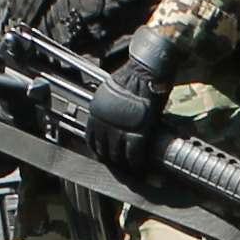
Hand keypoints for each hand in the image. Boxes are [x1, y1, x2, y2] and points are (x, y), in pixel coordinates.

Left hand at [87, 27, 181, 179]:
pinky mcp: (137, 132)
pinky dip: (137, 163)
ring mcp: (119, 129)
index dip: (99, 148)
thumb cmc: (134, 76)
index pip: (91, 138)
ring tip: (128, 169)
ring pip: (117, 155)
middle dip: (110, 159)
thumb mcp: (112, 92)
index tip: (104, 154)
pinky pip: (134, 155)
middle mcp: (103, 122)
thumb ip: (110, 108)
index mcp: (95, 111)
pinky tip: (140, 167)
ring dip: (123, 163)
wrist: (148, 70)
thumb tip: (113, 118)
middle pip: (103, 149)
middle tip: (117, 165)